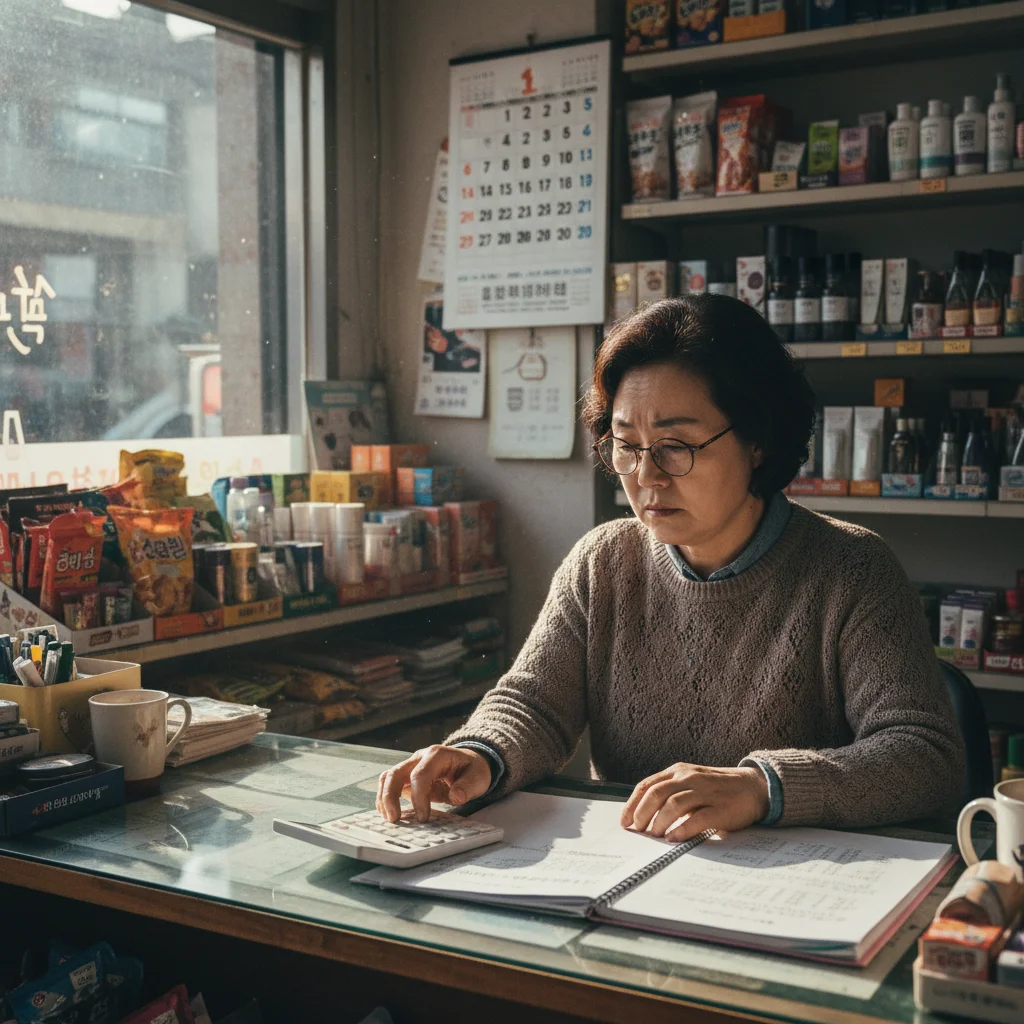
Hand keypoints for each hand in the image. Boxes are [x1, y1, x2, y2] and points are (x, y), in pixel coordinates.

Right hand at [376, 745, 492, 822]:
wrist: (468, 763)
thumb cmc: (472, 770)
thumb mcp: (478, 777)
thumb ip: (468, 786)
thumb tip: (456, 796)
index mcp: (437, 755)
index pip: (420, 775)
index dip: (419, 798)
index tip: (424, 817)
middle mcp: (419, 757)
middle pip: (396, 773)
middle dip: (391, 796)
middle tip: (394, 819)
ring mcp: (411, 765)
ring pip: (388, 777)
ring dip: (384, 798)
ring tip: (389, 819)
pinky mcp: (406, 776)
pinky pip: (389, 784)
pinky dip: (385, 798)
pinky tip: (388, 813)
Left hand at [620, 763, 769, 842]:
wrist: (752, 787)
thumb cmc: (716, 789)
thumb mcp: (689, 783)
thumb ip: (669, 793)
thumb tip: (642, 816)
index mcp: (678, 772)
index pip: (647, 786)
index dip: (632, 804)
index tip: (624, 821)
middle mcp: (689, 778)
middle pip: (656, 794)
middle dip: (642, 814)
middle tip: (637, 830)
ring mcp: (705, 791)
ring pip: (674, 804)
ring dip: (660, 821)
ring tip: (654, 836)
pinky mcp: (721, 808)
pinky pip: (698, 818)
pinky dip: (683, 829)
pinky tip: (674, 838)